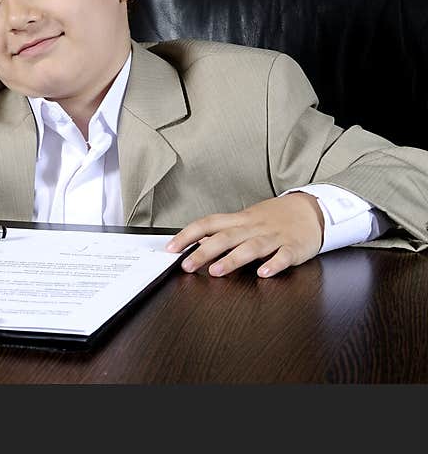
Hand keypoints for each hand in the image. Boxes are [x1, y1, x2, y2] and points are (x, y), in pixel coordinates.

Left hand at [165, 192, 324, 277]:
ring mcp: (274, 237)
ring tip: (216, 271)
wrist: (311, 209)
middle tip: (186, 265)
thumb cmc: (274, 217)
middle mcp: (253, 227)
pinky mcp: (293, 248)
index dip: (188, 235)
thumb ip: (224, 231)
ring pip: (251, 247)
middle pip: (226, 237)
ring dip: (233, 259)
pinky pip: (283, 256)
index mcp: (240, 220)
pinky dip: (273, 265)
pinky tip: (263, 273)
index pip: (208, 223)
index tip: (170, 248)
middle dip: (204, 251)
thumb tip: (197, 242)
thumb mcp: (246, 220)